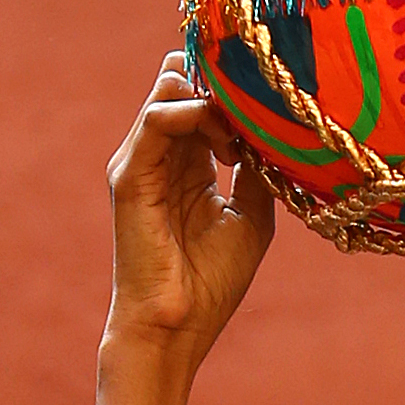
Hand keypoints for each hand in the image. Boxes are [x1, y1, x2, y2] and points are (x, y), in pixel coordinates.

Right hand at [103, 58, 274, 361]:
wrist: (178, 326)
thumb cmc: (212, 281)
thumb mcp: (252, 215)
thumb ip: (257, 169)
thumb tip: (275, 131)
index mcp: (188, 163)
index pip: (202, 95)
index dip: (234, 89)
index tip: (271, 113)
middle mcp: (161, 154)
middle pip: (183, 78)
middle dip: (223, 85)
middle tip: (254, 119)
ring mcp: (141, 160)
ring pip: (170, 87)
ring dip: (213, 102)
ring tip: (238, 143)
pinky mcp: (129, 174)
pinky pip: (156, 117)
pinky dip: (195, 116)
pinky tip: (225, 149)